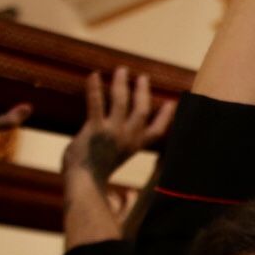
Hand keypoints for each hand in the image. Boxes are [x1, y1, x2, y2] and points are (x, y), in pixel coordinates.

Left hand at [62, 68, 175, 184]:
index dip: (166, 116)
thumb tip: (118, 147)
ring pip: (122, 101)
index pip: (157, 130)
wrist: (83, 183)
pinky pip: (97, 103)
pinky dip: (95, 88)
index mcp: (135, 147)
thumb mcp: (114, 162)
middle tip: (142, 77)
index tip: (170, 103)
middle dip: (143, 92)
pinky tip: (94, 75)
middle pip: (142, 110)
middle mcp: (128, 137)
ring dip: (122, 83)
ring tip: (122, 70)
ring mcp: (113, 132)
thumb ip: (119, 150)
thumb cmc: (93, 176)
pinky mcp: (96, 129)